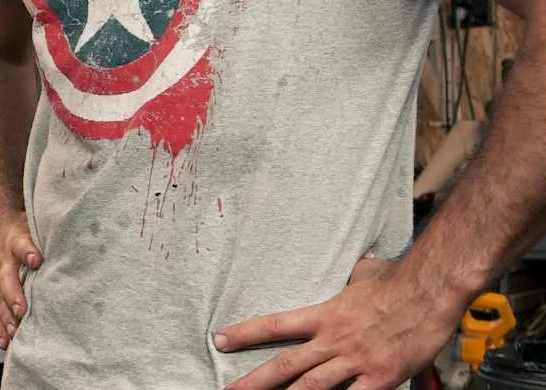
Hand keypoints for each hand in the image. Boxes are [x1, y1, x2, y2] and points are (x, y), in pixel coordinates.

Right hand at [0, 209, 40, 348]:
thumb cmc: (20, 229)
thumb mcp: (34, 225)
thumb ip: (49, 236)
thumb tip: (75, 241)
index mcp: (15, 243)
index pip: (22, 246)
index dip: (29, 252)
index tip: (36, 260)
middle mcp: (3, 262)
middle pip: (6, 279)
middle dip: (13, 297)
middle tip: (22, 312)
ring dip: (5, 317)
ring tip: (13, 334)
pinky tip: (4, 342)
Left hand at [216, 256, 454, 389]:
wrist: (429, 288)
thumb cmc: (397, 278)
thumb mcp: (362, 273)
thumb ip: (349, 280)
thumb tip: (352, 270)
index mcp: (324, 315)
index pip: (275, 325)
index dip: (245, 334)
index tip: (219, 340)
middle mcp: (334, 340)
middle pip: (286, 365)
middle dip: (255, 381)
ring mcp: (356, 361)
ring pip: (312, 387)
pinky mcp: (382, 377)